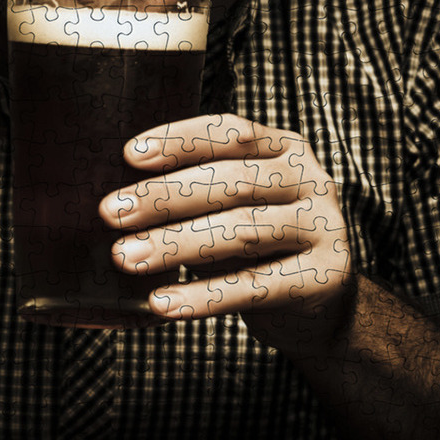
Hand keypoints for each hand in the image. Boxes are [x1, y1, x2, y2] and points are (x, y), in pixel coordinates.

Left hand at [98, 114, 354, 354]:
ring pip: (243, 231)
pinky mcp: (327, 276)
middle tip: (112, 213)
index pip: (231, 132)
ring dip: (176, 244)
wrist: (323, 308)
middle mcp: (311, 179)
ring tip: (126, 257)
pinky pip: (255, 287)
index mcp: (286, 148)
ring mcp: (325, 226)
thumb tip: (118, 199)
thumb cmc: (261, 247)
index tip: (130, 155)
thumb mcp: (236, 207)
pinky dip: (204, 297)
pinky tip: (162, 303)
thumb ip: (197, 194)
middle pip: (233, 181)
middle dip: (166, 197)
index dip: (180, 140)